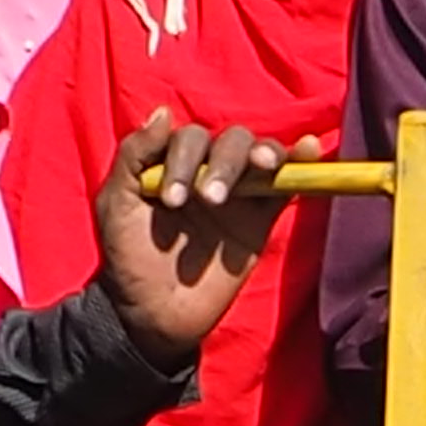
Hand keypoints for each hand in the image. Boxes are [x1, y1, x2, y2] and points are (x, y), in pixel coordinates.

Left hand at [95, 113, 313, 367]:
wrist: (154, 313)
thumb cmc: (128, 258)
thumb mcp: (116, 204)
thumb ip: (133, 157)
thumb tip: (163, 112)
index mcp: (171, 163)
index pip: (189, 138)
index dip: (185, 159)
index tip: (175, 201)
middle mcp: (206, 170)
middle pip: (229, 141)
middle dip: (224, 163)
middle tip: (211, 200)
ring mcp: (238, 194)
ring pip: (259, 155)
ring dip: (263, 154)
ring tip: (262, 167)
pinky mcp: (262, 219)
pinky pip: (286, 185)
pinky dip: (300, 163)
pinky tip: (309, 149)